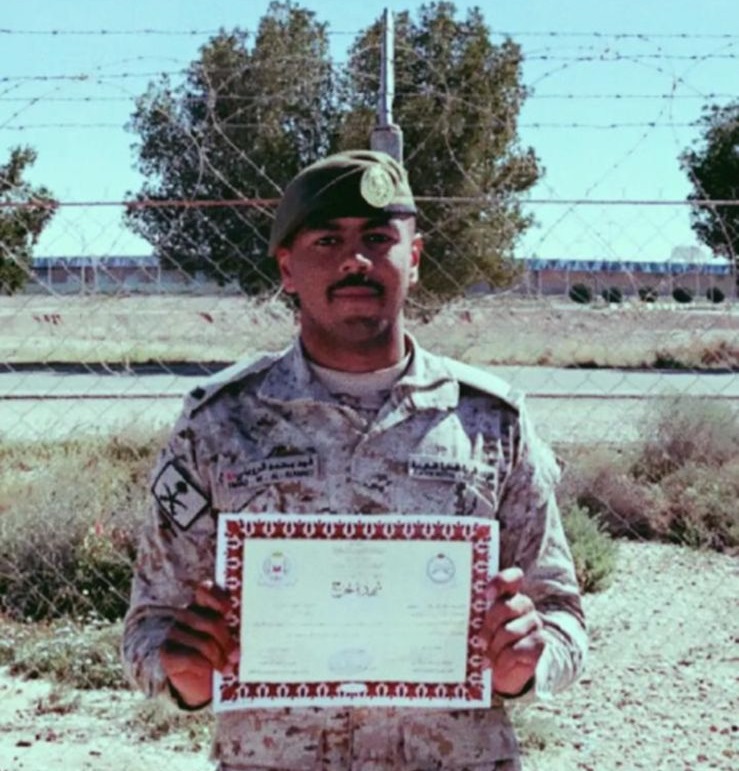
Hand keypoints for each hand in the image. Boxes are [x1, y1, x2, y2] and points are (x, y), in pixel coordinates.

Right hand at [161, 581, 237, 707]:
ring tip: (227, 668)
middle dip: (226, 640)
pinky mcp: (167, 651)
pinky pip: (189, 656)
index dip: (216, 597)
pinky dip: (203, 665)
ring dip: (217, 657)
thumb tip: (262, 625)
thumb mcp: (232, 639)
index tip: (229, 611)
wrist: (201, 685)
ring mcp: (175, 631)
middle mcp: (187, 614)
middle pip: (209, 621)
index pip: (205, 589)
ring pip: (201, 641)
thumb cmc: (222, 655)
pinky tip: (209, 670)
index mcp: (204, 605)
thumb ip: (239, 628)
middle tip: (237, 656)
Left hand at [481, 567, 544, 696]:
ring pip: (510, 631)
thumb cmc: (485, 643)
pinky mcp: (538, 645)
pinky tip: (497, 665)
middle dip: (489, 625)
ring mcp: (534, 624)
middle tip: (479, 640)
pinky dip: (503, 659)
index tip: (486, 594)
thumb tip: (446, 608)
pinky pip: (518, 649)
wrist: (501, 674)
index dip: (501, 582)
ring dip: (494, 646)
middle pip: (507, 606)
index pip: (513, 578)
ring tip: (485, 656)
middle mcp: (523, 606)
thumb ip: (471, 613)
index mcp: (508, 595)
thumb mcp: (476, 626)